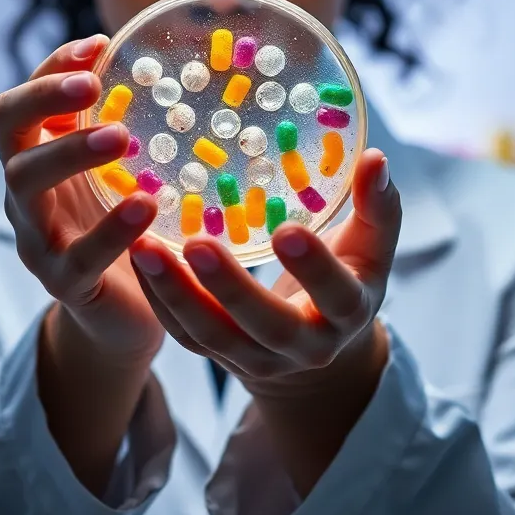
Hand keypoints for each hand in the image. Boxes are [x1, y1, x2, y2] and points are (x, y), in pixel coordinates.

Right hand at [0, 34, 164, 367]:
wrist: (122, 312)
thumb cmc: (122, 222)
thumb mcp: (119, 168)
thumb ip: (123, 121)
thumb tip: (158, 60)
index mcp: (37, 154)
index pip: (24, 98)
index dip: (52, 68)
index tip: (99, 45)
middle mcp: (24, 190)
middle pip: (8, 130)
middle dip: (45, 98)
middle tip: (93, 84)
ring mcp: (36, 237)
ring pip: (26, 186)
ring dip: (70, 153)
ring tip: (120, 137)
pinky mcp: (63, 283)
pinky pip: (77, 256)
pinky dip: (111, 230)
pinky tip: (145, 207)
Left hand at [129, 149, 399, 396]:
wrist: (320, 352)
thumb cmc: (347, 277)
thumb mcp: (371, 248)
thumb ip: (377, 206)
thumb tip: (376, 157)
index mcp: (347, 313)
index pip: (335, 294)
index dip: (313, 267)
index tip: (288, 229)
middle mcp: (304, 346)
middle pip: (266, 325)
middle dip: (230, 287)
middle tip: (197, 243)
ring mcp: (257, 358)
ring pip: (213, 335)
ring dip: (177, 293)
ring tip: (145, 248)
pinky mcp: (219, 358)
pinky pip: (184, 334)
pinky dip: (160, 300)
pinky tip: (138, 259)